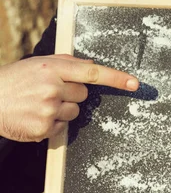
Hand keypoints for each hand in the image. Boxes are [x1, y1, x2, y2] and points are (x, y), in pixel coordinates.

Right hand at [0, 54, 138, 141]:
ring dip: (63, 109)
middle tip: (49, 91)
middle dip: (72, 93)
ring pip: (75, 112)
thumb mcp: (38, 63)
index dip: (116, 78)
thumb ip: (67, 62)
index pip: (93, 72)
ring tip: (39, 104)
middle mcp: (53, 88)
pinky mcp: (44, 129)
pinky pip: (62, 127)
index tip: (134, 83)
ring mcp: (49, 110)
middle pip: (84, 94)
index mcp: (53, 67)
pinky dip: (52, 123)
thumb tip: (91, 64)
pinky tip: (34, 116)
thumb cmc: (15, 79)